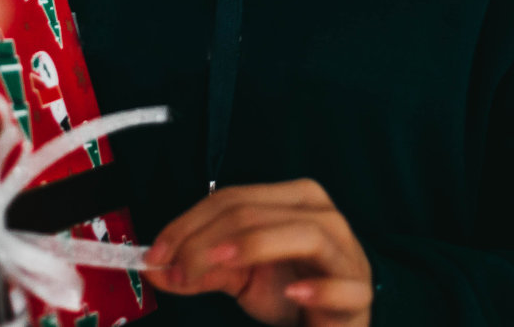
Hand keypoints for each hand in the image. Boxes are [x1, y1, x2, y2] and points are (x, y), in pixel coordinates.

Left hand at [140, 179, 372, 325]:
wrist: (331, 323)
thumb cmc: (289, 290)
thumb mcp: (239, 276)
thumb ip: (201, 268)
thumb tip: (156, 268)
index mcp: (290, 199)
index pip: (231, 199)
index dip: (187, 224)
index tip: (154, 255)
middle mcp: (321, 215)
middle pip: (258, 212)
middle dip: (208, 240)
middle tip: (176, 270)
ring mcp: (346, 252)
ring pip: (306, 233)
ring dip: (257, 246)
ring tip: (222, 263)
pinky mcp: (359, 292)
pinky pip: (344, 285)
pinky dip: (320, 287)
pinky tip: (294, 293)